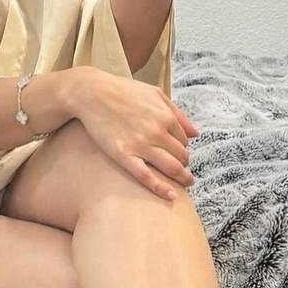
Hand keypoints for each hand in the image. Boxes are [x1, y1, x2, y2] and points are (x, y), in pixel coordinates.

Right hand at [75, 68, 199, 199]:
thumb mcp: (155, 94)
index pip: (184, 140)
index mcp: (165, 116)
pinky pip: (146, 177)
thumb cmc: (123, 91)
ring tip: (184, 183)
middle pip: (181, 156)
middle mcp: (157, 131)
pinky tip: (171, 196)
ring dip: (182, 178)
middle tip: (181, 169)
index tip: (177, 152)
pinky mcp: (123, 155)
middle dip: (184, 163)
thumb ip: (177, 113)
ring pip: (171, 168)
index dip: (182, 148)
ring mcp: (140, 144)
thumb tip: (196, 133)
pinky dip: (161, 189)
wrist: (91, 93)